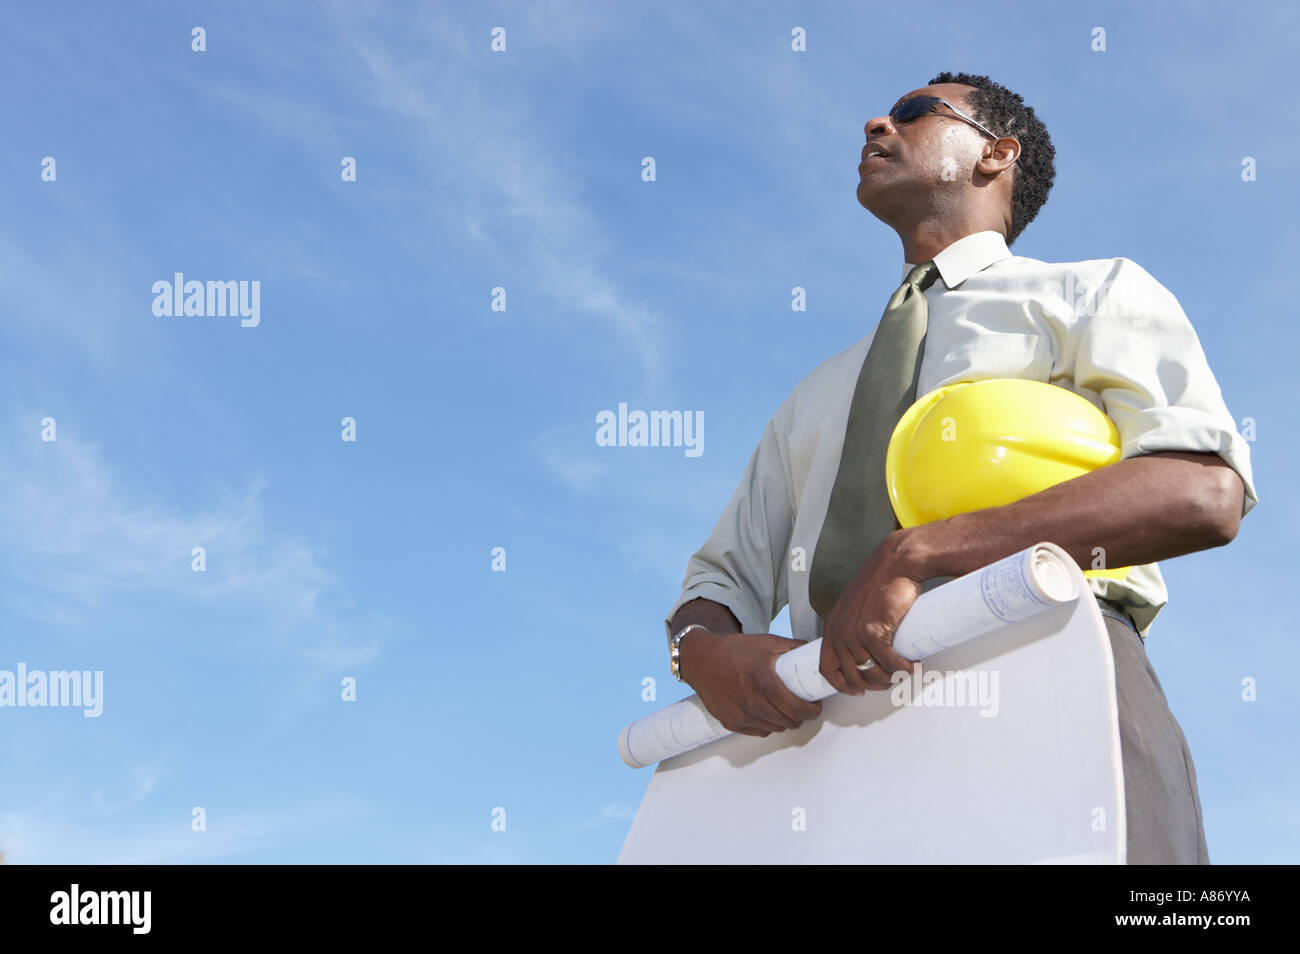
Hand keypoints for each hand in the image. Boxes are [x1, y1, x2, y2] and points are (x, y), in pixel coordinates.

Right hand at [680, 631, 822, 736]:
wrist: (700, 659)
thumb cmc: (733, 649)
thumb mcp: (766, 642)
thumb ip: (792, 647)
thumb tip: (812, 651)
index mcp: (764, 681)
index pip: (797, 709)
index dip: (812, 711)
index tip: (815, 706)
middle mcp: (753, 702)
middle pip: (789, 722)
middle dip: (801, 716)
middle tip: (803, 707)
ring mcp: (741, 715)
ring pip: (775, 729)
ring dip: (785, 722)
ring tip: (786, 710)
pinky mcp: (731, 723)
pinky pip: (759, 732)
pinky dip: (767, 726)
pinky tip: (768, 714)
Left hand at [820, 529, 925, 694]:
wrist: (896, 563)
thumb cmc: (882, 581)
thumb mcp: (857, 605)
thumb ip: (855, 626)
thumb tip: (867, 650)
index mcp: (833, 626)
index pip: (826, 667)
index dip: (842, 684)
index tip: (858, 689)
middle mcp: (840, 631)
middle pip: (851, 676)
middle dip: (873, 685)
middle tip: (890, 681)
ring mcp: (854, 633)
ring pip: (871, 673)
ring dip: (891, 679)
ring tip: (904, 672)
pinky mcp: (873, 631)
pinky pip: (888, 663)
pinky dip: (903, 669)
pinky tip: (913, 665)